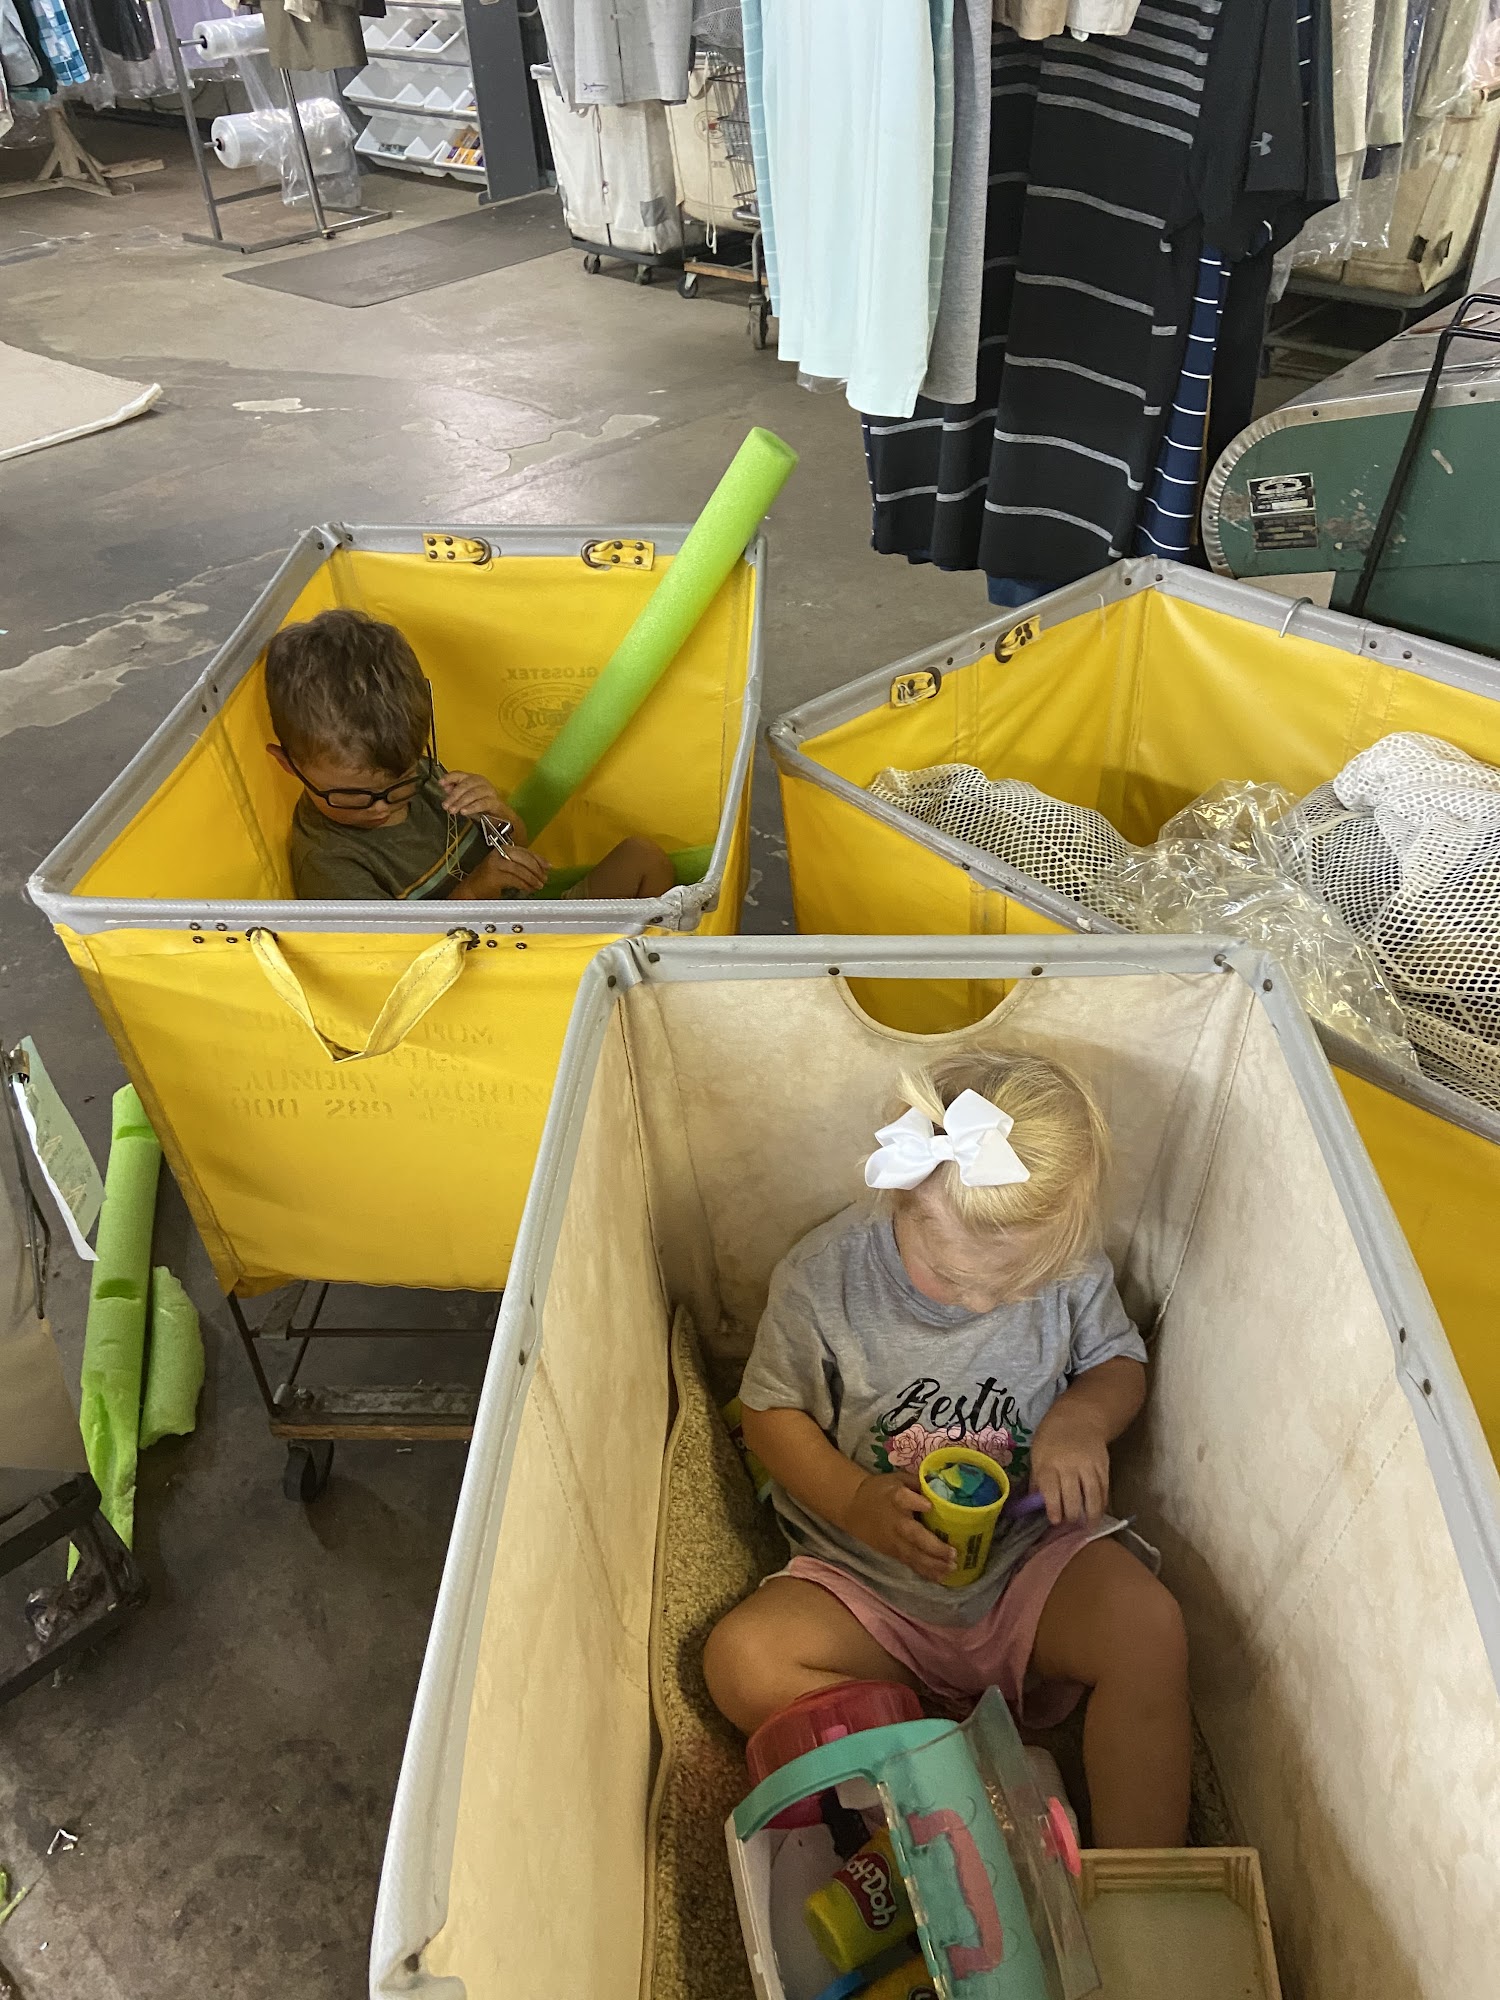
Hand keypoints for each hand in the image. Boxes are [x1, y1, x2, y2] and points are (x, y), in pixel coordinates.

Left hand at [439, 770, 527, 842]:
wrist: (500, 817)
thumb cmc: (480, 806)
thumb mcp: (465, 799)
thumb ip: (455, 792)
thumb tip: (445, 787)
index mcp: (472, 779)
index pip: (459, 774)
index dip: (449, 778)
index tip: (441, 784)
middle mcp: (481, 782)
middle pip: (466, 784)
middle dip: (454, 795)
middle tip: (445, 805)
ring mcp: (489, 791)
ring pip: (473, 793)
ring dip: (461, 802)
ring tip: (453, 810)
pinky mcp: (495, 802)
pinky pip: (482, 803)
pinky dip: (472, 807)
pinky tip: (464, 812)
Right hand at [456, 844, 548, 897]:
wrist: (471, 891)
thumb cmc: (490, 881)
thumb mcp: (507, 869)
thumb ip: (522, 866)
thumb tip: (544, 868)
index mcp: (503, 848)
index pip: (524, 851)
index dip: (538, 859)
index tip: (548, 867)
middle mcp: (498, 853)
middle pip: (523, 857)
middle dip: (537, 868)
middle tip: (544, 878)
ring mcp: (495, 863)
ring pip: (520, 869)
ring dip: (532, 878)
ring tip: (538, 886)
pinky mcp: (493, 875)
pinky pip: (514, 879)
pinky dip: (524, 884)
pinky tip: (529, 889)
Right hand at [840, 1471, 956, 1582]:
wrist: (853, 1506)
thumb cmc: (881, 1490)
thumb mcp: (897, 1479)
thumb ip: (918, 1483)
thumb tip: (943, 1486)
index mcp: (895, 1497)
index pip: (902, 1498)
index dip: (915, 1502)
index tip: (929, 1505)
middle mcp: (895, 1521)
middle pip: (913, 1534)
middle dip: (933, 1546)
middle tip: (953, 1553)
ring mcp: (893, 1540)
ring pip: (913, 1554)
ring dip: (933, 1564)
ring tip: (952, 1568)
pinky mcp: (892, 1552)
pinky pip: (910, 1563)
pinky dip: (925, 1572)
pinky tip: (940, 1577)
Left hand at [1029, 1400, 1110, 1525]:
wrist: (1079, 1417)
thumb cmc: (1052, 1437)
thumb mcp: (1037, 1454)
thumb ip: (1037, 1479)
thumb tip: (1033, 1504)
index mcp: (1049, 1463)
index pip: (1052, 1491)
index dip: (1054, 1509)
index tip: (1055, 1521)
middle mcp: (1070, 1465)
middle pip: (1073, 1497)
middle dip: (1072, 1516)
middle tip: (1070, 1526)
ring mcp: (1089, 1466)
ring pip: (1092, 1496)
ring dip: (1091, 1515)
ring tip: (1087, 1527)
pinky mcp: (1103, 1466)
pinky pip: (1104, 1489)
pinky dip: (1102, 1504)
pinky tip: (1098, 1513)